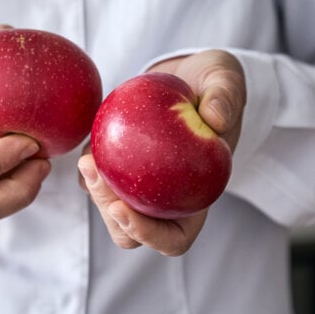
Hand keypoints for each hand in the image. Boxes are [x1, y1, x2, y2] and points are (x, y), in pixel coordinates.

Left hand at [77, 49, 245, 255]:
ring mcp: (141, 185)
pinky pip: (98, 176)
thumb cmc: (214, 83)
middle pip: (131, 231)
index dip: (149, 236)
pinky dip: (90, 168)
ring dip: (95, 192)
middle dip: (109, 211)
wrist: (191, 74)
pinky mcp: (119, 165)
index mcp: (197, 197)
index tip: (122, 210)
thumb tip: (215, 118)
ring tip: (87, 160)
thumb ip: (226, 97)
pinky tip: (88, 143)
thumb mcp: (227, 80)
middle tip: (96, 173)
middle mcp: (167, 200)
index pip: (173, 239)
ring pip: (110, 207)